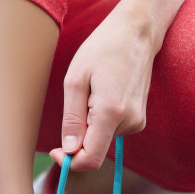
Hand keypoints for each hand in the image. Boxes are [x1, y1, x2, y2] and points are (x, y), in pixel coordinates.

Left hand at [49, 1, 157, 173]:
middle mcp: (130, 122)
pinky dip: (101, 118)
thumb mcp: (75, 80)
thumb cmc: (102, 49)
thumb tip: (69, 150)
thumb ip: (72, 119)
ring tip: (93, 90)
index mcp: (111, 113)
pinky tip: (104, 92)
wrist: (136, 32)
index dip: (70, 161)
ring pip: (103, 138)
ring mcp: (138, 120)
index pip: (91, 159)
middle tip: (76, 100)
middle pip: (96, 149)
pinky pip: (112, 129)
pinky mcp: (139, 117)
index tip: (55, 150)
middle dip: (79, 136)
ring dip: (90, 123)